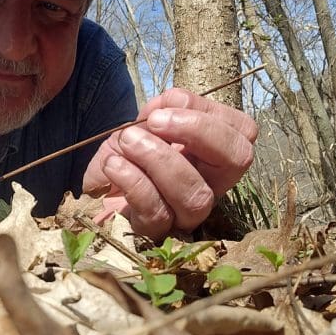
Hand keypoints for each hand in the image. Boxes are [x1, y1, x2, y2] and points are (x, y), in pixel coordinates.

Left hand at [83, 88, 257, 238]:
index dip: (207, 112)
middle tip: (155, 121)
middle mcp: (211, 184)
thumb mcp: (141, 125)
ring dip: (159, 158)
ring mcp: (186, 214)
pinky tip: (113, 165)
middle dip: (199, 130)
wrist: (93, 189)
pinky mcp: (156, 232)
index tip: (167, 104)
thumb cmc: (125, 155)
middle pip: (237, 160)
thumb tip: (174, 102)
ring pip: (196, 194)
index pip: (242, 131)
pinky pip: (156, 211)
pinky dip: (132, 181)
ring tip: (128, 140)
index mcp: (213, 154)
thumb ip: (161, 110)